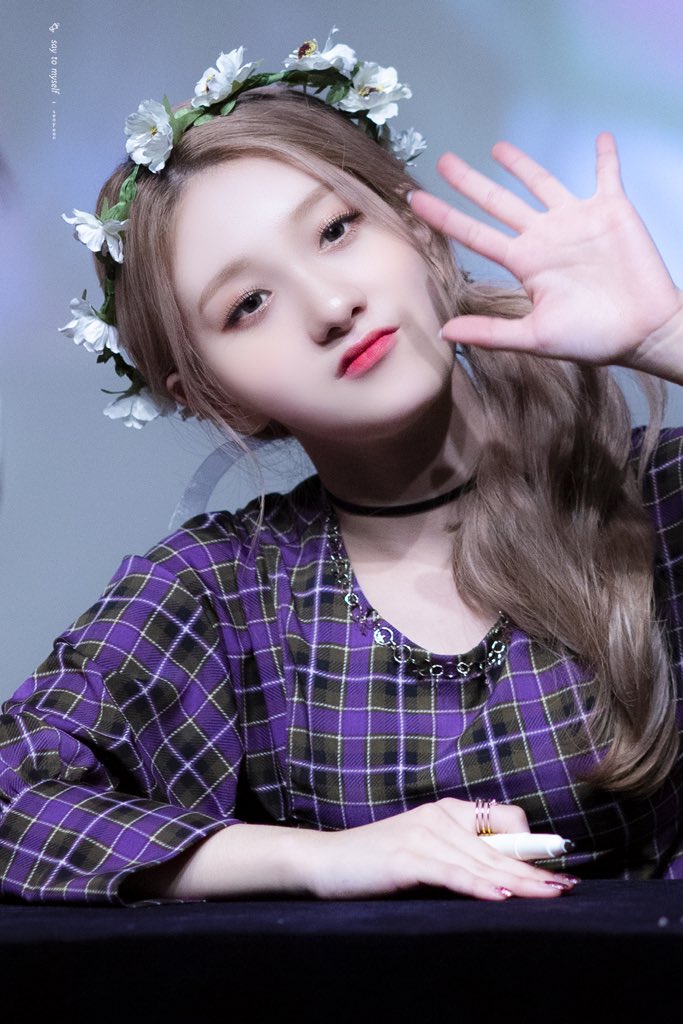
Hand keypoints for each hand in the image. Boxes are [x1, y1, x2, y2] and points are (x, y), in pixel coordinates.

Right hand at [306, 797, 576, 900]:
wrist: (324, 862)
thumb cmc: (376, 862)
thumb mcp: (423, 853)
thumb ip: (458, 857)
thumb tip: (503, 877)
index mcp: (446, 811)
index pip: (502, 821)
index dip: (530, 845)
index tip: (555, 870)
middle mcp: (438, 816)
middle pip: (498, 849)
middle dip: (535, 870)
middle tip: (568, 886)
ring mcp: (422, 835)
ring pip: (481, 863)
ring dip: (518, 882)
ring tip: (549, 894)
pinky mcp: (406, 858)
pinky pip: (451, 874)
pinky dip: (478, 886)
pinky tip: (500, 895)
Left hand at [409, 134, 682, 375]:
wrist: (642, 332)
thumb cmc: (593, 338)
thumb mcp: (534, 337)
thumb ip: (490, 332)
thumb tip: (443, 332)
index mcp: (525, 263)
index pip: (475, 234)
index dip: (445, 217)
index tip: (416, 200)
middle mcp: (544, 237)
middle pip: (498, 202)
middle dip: (470, 181)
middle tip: (444, 160)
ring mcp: (576, 220)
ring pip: (542, 182)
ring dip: (522, 164)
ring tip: (498, 148)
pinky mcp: (611, 210)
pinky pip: (607, 174)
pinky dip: (605, 156)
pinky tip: (602, 137)